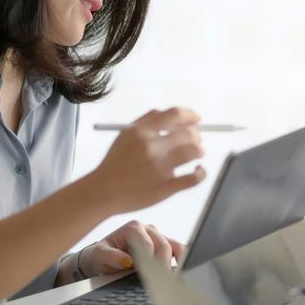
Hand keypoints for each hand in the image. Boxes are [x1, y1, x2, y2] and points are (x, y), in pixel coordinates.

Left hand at [73, 220, 185, 278]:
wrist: (103, 257)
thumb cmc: (101, 256)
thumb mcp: (99, 256)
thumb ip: (111, 257)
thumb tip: (126, 261)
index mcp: (133, 228)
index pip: (148, 245)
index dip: (151, 262)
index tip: (153, 277)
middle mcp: (148, 229)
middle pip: (164, 246)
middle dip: (164, 265)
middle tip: (164, 283)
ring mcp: (158, 236)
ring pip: (175, 247)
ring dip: (178, 262)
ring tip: (175, 279)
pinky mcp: (165, 244)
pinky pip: (178, 251)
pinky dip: (181, 261)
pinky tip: (180, 274)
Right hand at [87, 107, 206, 213]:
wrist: (103, 192)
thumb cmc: (115, 163)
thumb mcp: (124, 136)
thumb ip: (145, 121)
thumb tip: (167, 112)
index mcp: (141, 132)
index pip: (174, 115)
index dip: (190, 115)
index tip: (197, 119)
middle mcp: (151, 148)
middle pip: (188, 134)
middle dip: (196, 135)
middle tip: (196, 140)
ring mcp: (160, 168)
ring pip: (194, 152)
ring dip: (199, 151)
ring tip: (197, 153)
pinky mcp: (166, 187)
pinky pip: (194, 178)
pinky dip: (201, 172)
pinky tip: (198, 170)